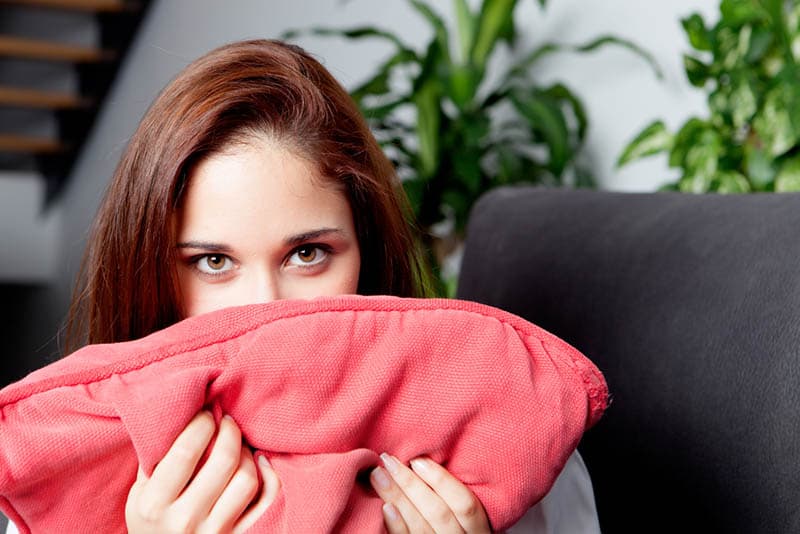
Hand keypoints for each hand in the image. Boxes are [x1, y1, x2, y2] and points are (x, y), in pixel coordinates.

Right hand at [125, 411, 279, 532]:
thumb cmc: (150, 519)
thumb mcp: (140, 492)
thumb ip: (157, 457)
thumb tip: (186, 412)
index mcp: (154, 504)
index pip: (187, 450)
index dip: (202, 423)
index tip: (205, 413)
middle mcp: (185, 520)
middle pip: (224, 461)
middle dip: (229, 431)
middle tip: (226, 422)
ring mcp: (215, 532)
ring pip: (247, 479)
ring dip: (246, 453)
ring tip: (236, 445)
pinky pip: (266, 499)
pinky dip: (269, 474)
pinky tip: (259, 460)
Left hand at [370, 454, 490, 533]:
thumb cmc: (449, 529)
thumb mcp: (462, 520)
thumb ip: (449, 499)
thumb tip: (420, 463)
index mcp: (476, 529)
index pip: (466, 503)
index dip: (442, 480)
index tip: (418, 460)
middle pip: (438, 512)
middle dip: (411, 483)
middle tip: (388, 460)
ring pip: (420, 526)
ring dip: (398, 498)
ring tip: (378, 476)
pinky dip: (397, 526)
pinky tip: (386, 508)